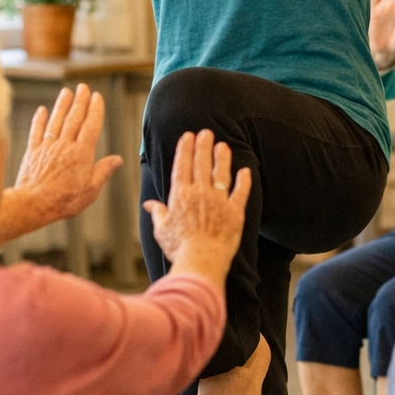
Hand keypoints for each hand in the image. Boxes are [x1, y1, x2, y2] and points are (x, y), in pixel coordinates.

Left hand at [13, 84, 124, 222]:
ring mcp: (47, 147)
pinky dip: (39, 120)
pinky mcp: (33, 152)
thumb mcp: (91, 190)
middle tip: (83, 87)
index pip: (91, 126)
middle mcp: (65, 146)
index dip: (95, 110)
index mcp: (81, 154)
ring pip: (56, 121)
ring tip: (67, 92)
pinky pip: (36, 131)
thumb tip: (117, 160)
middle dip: (80, 101)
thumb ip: (103, 171)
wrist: (34, 203)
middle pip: (74, 118)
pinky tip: (42, 110)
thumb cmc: (64, 200)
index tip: (97, 97)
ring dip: (62, 105)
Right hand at [145, 130, 249, 270]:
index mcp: (180, 195)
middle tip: (206, 133)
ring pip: (221, 173)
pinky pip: (241, 192)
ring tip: (223, 145)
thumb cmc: (179, 248)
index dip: (185, 149)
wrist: (201, 261)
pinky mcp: (235, 212)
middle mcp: (200, 193)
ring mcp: (219, 201)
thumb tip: (148, 204)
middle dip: (204, 146)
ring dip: (222, 158)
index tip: (188, 136)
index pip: (182, 165)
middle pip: (202, 163)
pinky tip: (245, 171)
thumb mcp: (161, 230)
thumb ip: (157, 212)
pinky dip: (244, 181)